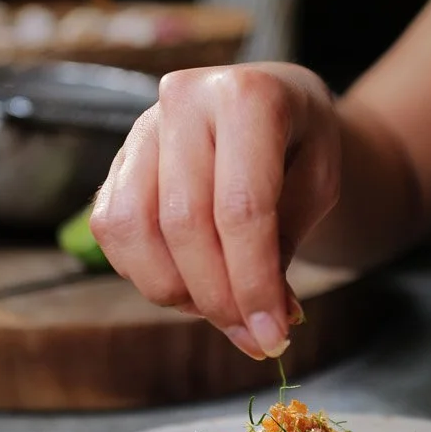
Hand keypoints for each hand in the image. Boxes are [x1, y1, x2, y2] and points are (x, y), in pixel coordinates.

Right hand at [89, 64, 340, 359]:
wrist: (275, 103)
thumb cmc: (302, 145)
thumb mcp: (318, 186)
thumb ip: (283, 247)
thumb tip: (259, 323)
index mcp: (247, 95)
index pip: (240, 207)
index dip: (253, 282)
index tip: (273, 335)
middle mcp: (184, 100)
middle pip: (184, 224)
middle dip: (218, 297)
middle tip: (252, 336)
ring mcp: (142, 126)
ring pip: (134, 230)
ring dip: (175, 290)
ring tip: (220, 307)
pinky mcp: (117, 157)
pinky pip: (111, 229)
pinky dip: (146, 272)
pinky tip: (189, 282)